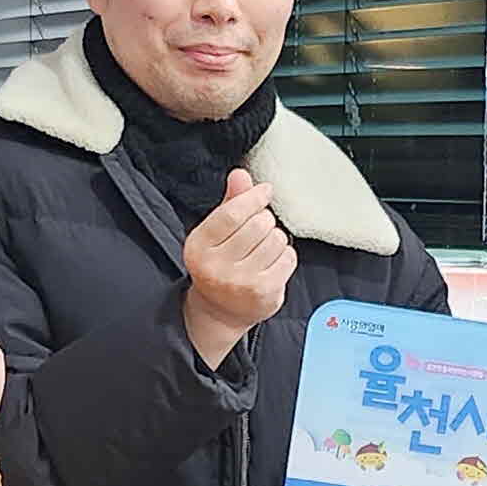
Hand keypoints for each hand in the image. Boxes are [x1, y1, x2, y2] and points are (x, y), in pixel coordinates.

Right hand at [180, 167, 297, 364]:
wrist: (221, 311)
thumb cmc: (222, 263)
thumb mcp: (217, 233)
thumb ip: (230, 202)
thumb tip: (240, 174)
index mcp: (199, 246)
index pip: (232, 212)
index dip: (253, 197)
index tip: (265, 191)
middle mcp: (216, 266)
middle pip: (257, 224)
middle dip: (264, 221)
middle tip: (260, 230)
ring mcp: (240, 282)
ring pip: (275, 240)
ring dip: (275, 239)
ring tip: (264, 249)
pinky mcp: (263, 293)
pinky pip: (287, 258)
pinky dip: (285, 256)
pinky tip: (273, 264)